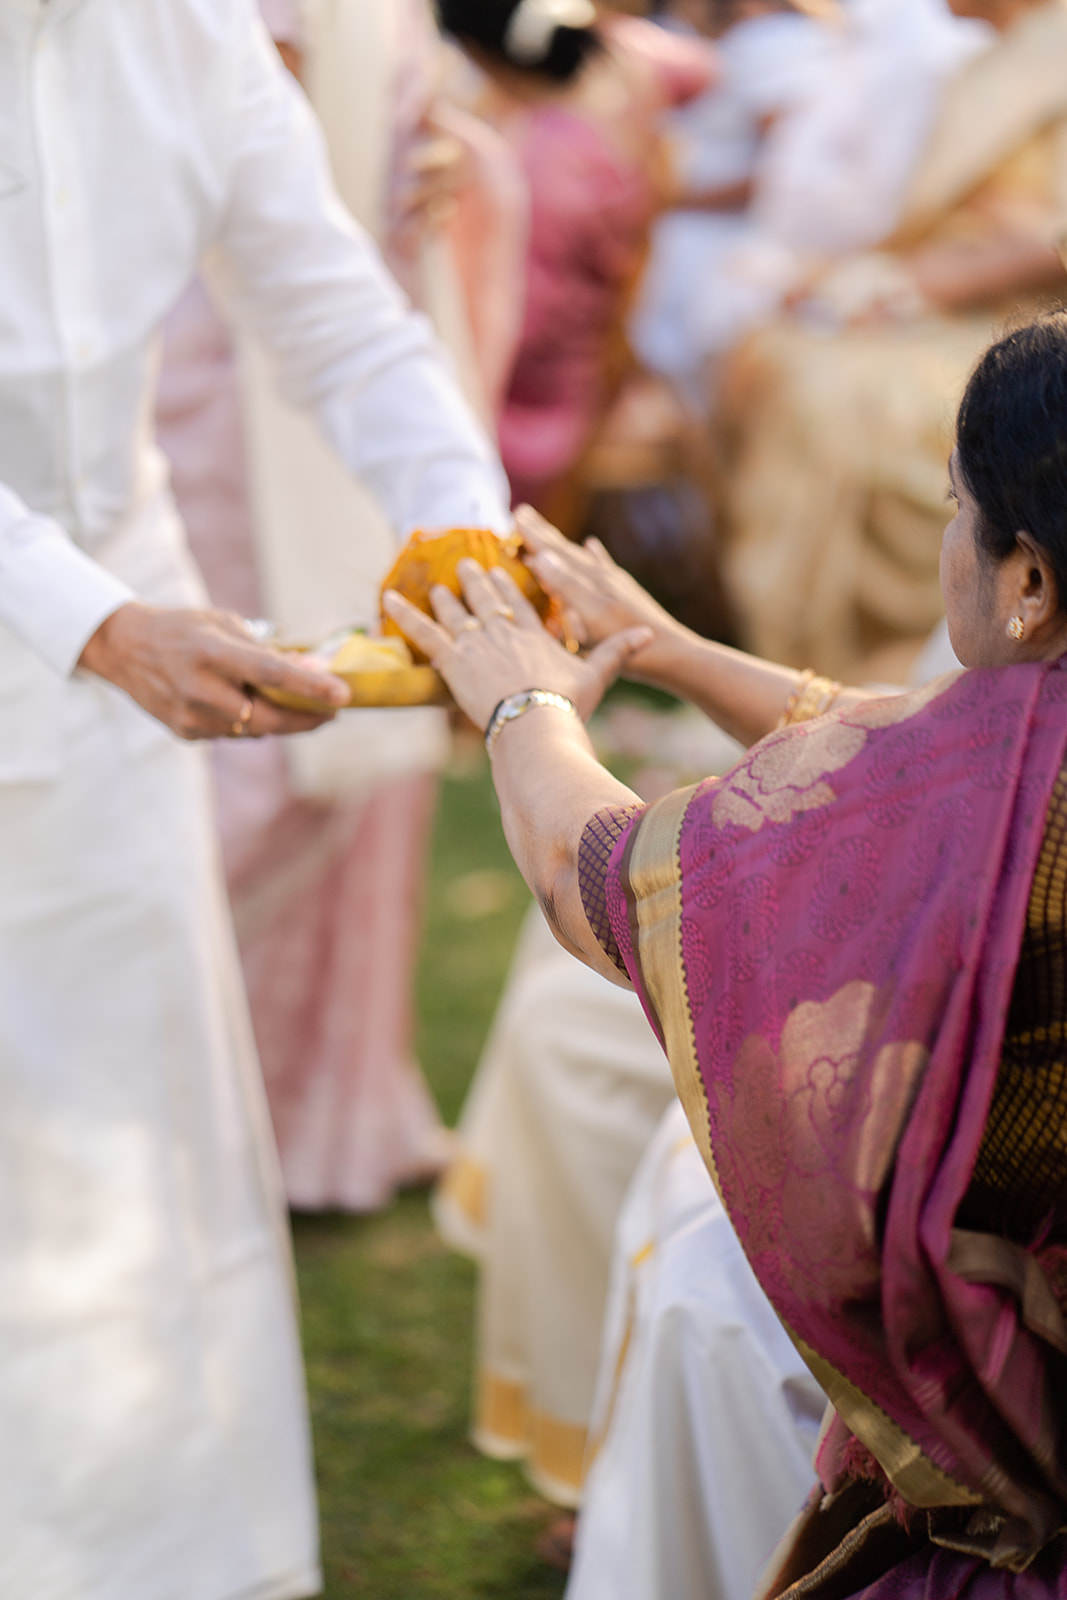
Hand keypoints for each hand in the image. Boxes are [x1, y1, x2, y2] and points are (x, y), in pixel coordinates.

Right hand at [78, 602, 350, 739]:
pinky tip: (244, 704)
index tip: (343, 695)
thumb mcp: (223, 624)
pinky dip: (248, 722)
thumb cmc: (184, 630)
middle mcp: (199, 688)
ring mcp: (190, 716)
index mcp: (211, 653)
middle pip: (269, 716)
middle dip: (307, 718)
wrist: (124, 649)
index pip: (270, 673)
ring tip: (290, 701)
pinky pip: (232, 734)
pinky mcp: (185, 733)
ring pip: (254, 730)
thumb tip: (313, 669)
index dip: (310, 686)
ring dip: (278, 718)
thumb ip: (265, 649)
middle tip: (332, 711)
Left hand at [382, 559, 652, 729]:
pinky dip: (404, 614)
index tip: (502, 570)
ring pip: (456, 613)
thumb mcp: (597, 675)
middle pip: (486, 600)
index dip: (509, 587)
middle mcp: (503, 631)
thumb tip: (649, 636)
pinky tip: (387, 598)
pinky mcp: (452, 659)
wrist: (537, 721)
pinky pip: (422, 633)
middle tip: (465, 564)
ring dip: (446, 597)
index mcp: (534, 634)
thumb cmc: (567, 704)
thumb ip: (618, 652)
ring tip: (438, 585)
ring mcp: (476, 642)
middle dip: (476, 581)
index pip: (519, 604)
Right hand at [516, 505, 678, 657]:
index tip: (514, 517)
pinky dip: (594, 555)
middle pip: (566, 550)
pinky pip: (602, 567)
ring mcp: (613, 585)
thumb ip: (567, 585)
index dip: (534, 536)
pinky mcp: (624, 595)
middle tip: (521, 514)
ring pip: (580, 558)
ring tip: (547, 532)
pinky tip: (592, 544)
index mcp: (589, 580)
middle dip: (542, 534)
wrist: (672, 654)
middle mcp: (600, 576)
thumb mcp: (592, 615)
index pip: (555, 552)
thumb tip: (540, 555)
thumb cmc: (628, 640)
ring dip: (560, 545)